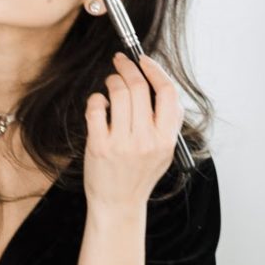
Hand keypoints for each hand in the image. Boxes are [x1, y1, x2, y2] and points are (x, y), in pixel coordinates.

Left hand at [83, 52, 181, 214]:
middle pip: (140, 88)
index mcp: (166, 140)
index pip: (168, 93)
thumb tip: (162, 85)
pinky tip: (98, 103)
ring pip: (118, 94)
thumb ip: (168, 123)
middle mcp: (146, 140)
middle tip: (121, 61)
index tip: (144, 60)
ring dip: (112, 81)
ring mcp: (122, 144)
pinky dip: (96, 100)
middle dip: (128, 67)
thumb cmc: (139, 175)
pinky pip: (96, 109)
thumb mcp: (164, 152)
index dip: (156, 70)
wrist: (118, 204)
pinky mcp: (99, 147)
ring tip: (110, 83)